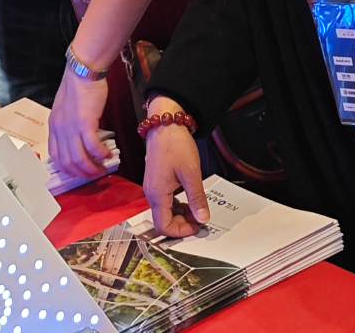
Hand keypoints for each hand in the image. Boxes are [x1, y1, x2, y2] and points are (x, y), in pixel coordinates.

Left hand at [48, 66, 111, 179]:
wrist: (83, 72)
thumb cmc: (77, 85)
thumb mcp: (65, 107)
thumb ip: (68, 122)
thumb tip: (79, 135)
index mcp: (54, 126)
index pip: (55, 155)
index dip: (66, 167)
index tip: (77, 171)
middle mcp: (60, 130)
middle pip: (67, 161)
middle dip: (80, 173)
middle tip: (92, 175)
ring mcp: (71, 128)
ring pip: (79, 159)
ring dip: (91, 168)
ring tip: (101, 170)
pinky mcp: (85, 124)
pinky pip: (93, 147)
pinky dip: (101, 154)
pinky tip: (108, 155)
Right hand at [143, 97, 208, 236]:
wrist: (165, 123)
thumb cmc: (175, 144)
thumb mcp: (191, 173)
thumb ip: (196, 198)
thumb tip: (203, 219)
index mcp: (157, 194)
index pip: (164, 226)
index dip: (181, 231)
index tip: (197, 226)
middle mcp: (151, 193)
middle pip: (164, 220)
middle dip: (182, 222)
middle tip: (200, 216)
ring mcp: (153, 186)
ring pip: (165, 210)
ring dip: (181, 212)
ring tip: (197, 206)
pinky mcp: (156, 179)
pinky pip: (165, 199)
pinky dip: (177, 203)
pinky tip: (189, 196)